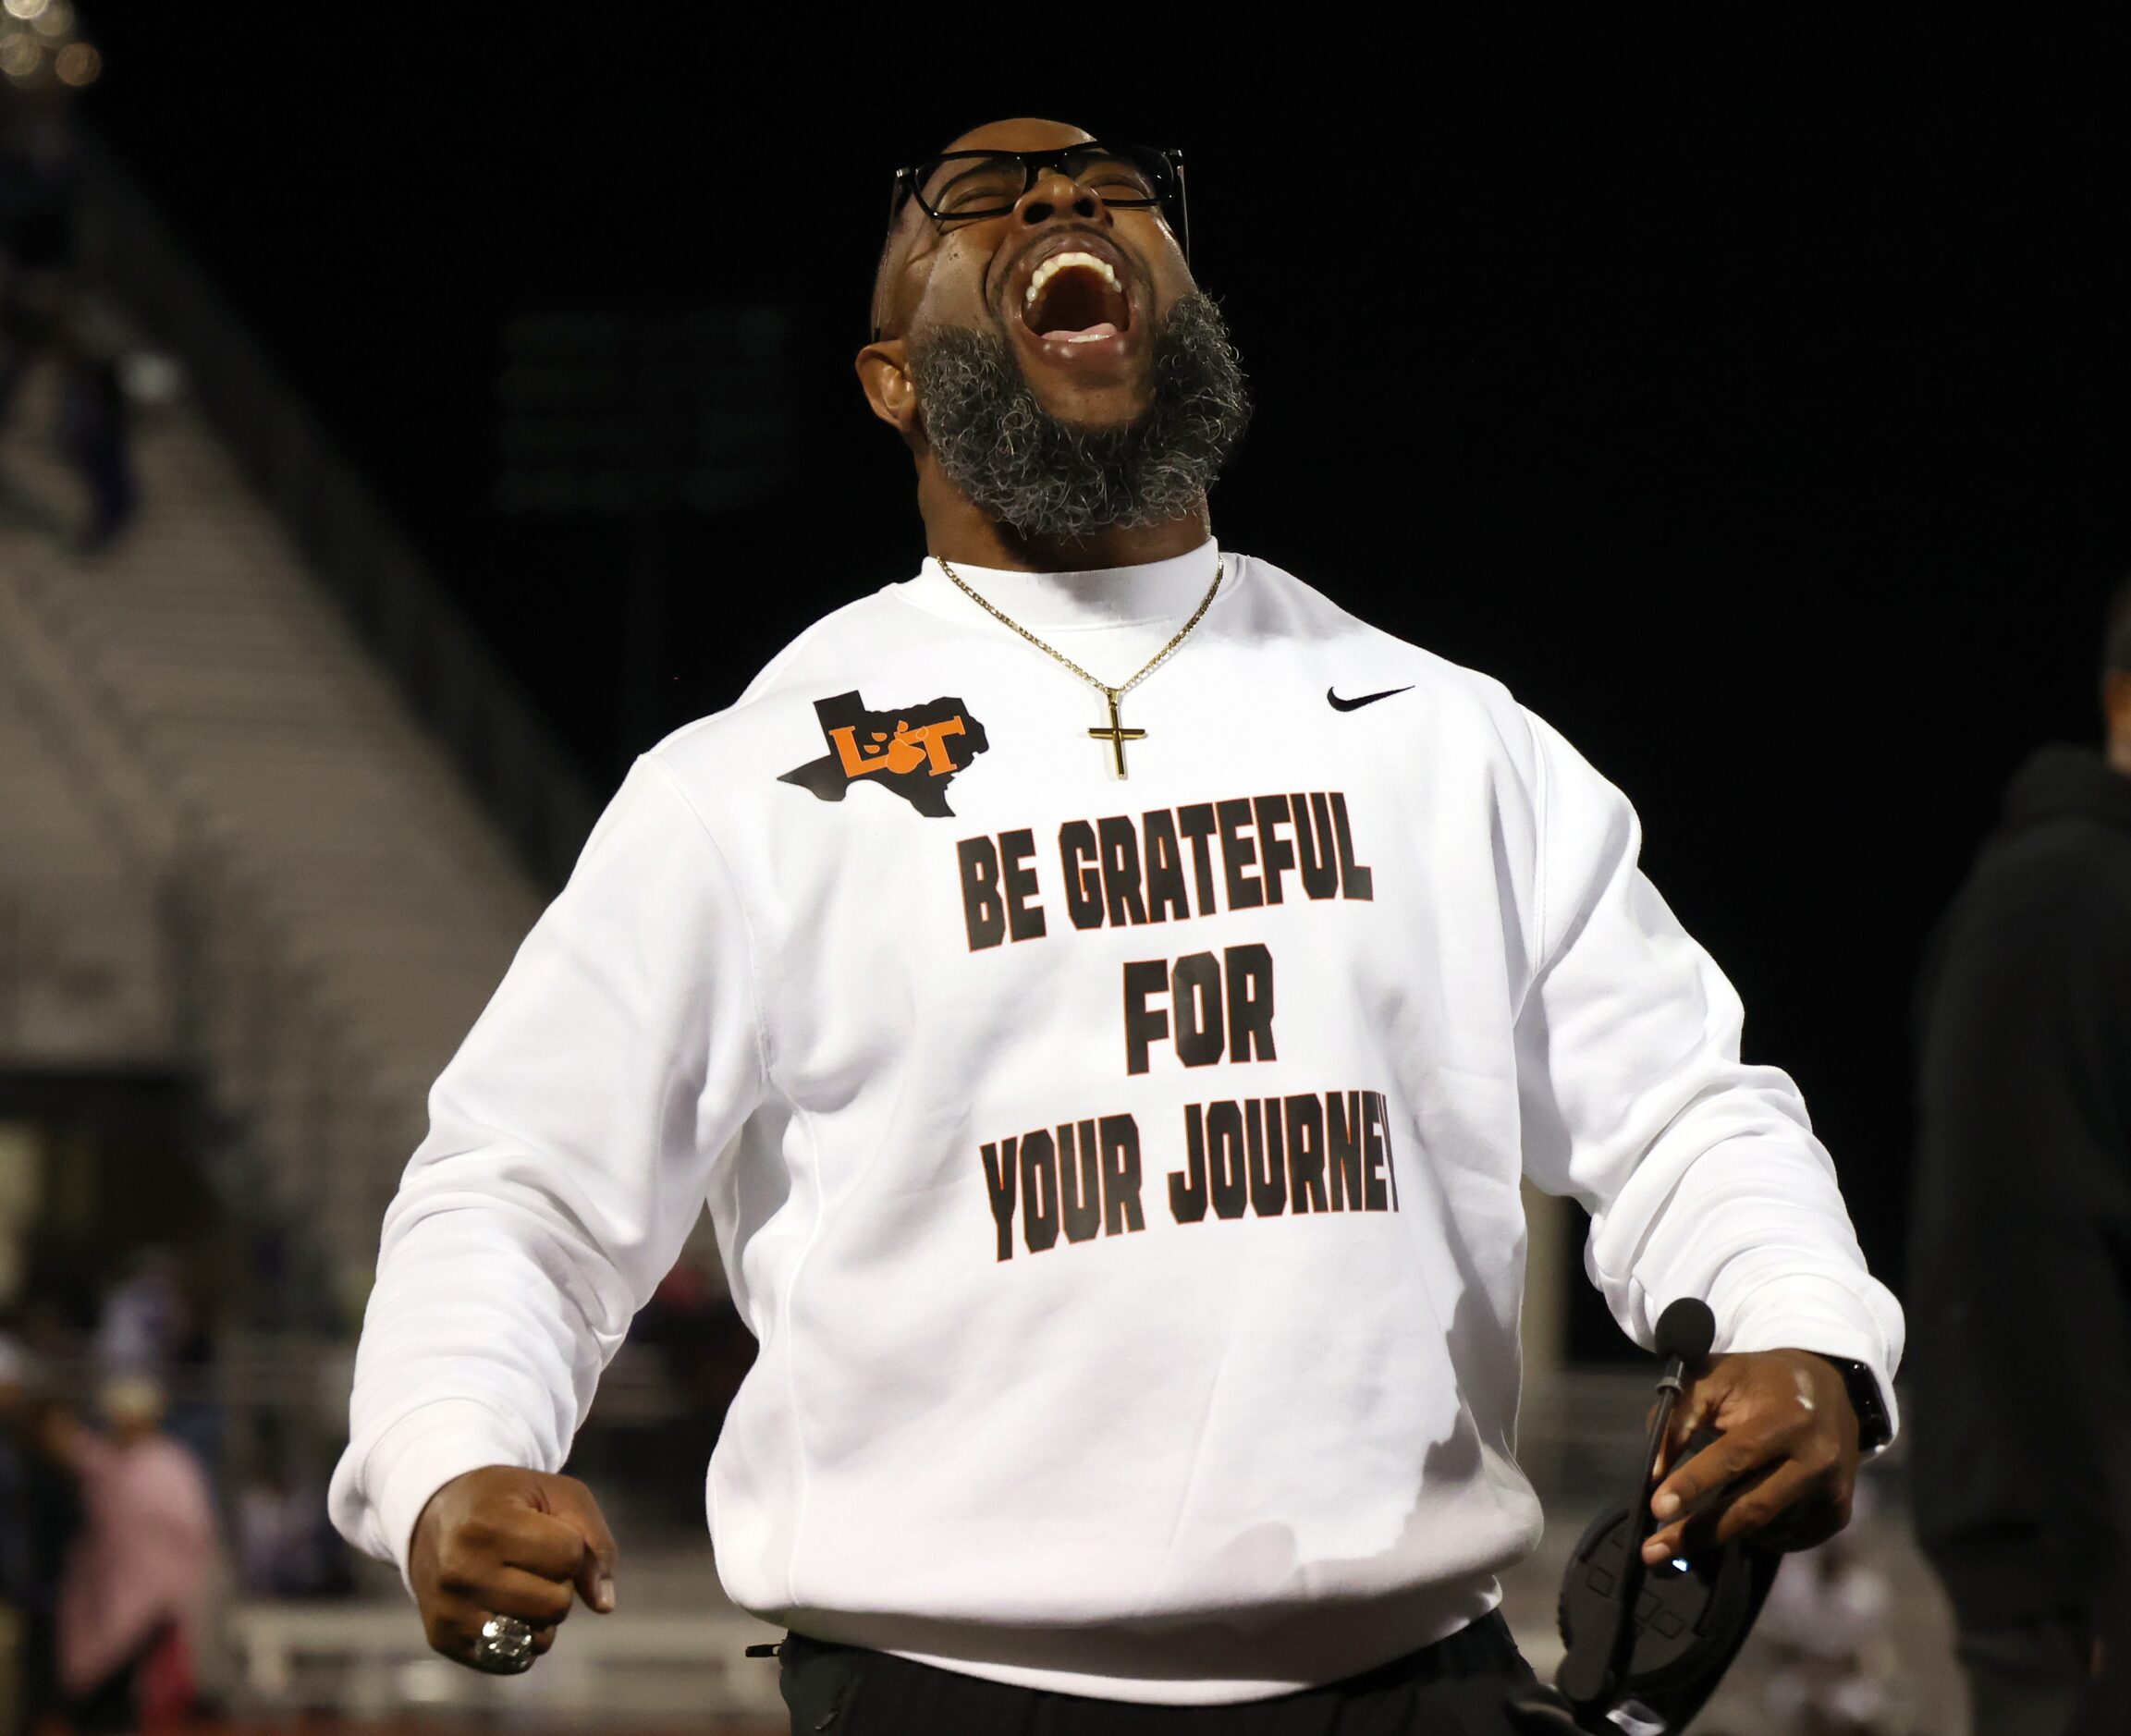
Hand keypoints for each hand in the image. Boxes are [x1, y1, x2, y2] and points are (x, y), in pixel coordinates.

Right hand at [410, 1466, 617, 1669]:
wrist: (433, 1516)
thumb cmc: (507, 1501)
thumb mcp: (556, 1495)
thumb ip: (594, 1540)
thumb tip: (603, 1604)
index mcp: (488, 1524)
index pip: (569, 1556)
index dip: (574, 1546)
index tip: (550, 1531)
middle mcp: (461, 1570)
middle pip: (556, 1603)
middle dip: (561, 1584)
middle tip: (534, 1562)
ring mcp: (448, 1609)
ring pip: (536, 1638)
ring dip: (543, 1615)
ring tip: (520, 1584)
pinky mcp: (443, 1638)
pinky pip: (511, 1660)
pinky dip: (523, 1639)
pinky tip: (507, 1609)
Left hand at [1641, 1348, 1858, 1564]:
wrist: (1830, 1390)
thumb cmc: (1759, 1382)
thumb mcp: (1714, 1378)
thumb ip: (1679, 1415)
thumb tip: (1654, 1473)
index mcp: (1789, 1416)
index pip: (1736, 1456)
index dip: (1694, 1483)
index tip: (1656, 1508)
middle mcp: (1818, 1457)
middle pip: (1753, 1507)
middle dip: (1699, 1532)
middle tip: (1654, 1552)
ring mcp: (1832, 1490)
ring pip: (1765, 1527)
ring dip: (1720, 1533)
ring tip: (1682, 1534)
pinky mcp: (1838, 1513)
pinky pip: (1785, 1536)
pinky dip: (1752, 1534)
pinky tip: (1731, 1520)